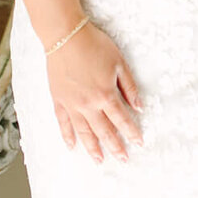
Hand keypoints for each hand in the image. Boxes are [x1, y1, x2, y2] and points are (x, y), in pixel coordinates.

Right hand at [45, 20, 143, 163]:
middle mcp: (89, 105)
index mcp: (106, 95)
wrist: (65, 36)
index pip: (122, 120)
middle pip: (104, 131)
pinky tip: (72, 146)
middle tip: (123, 160)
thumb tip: (139, 107)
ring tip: (99, 161)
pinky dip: (68, 136)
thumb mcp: (119, 63)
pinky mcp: (58, 100)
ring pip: (84, 132)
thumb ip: (129, 87)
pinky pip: (63, 123)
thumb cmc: (94, 45)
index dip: (132, 133)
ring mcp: (72, 105)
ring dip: (93, 148)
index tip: (139, 143)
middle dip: (115, 147)